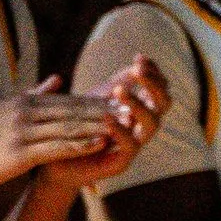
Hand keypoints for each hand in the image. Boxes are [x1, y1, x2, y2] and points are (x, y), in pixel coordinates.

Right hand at [0, 77, 140, 193]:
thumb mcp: (3, 108)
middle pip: (71, 109)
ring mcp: (22, 132)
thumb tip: (56, 78)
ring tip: (122, 125)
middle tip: (129, 108)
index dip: (93, 100)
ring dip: (97, 126)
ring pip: (68, 126)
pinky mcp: (20, 153)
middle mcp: (24, 113)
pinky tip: (99, 144)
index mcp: (23, 102)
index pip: (65, 99)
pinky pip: (57, 146)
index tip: (117, 101)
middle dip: (102, 109)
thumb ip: (33, 93)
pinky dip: (81, 144)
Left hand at [41, 56, 169, 196]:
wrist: (56, 163)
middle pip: (163, 103)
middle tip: (137, 70)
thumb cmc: (76, 129)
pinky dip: (120, 130)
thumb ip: (113, 86)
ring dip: (138, 104)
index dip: (153, 72)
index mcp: (137, 110)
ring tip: (119, 90)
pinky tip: (107, 117)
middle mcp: (140, 126)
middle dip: (154, 84)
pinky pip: (130, 146)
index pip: (157, 88)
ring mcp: (134, 145)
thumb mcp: (93, 103)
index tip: (139, 57)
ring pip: (152, 124)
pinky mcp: (121, 162)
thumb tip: (133, 64)